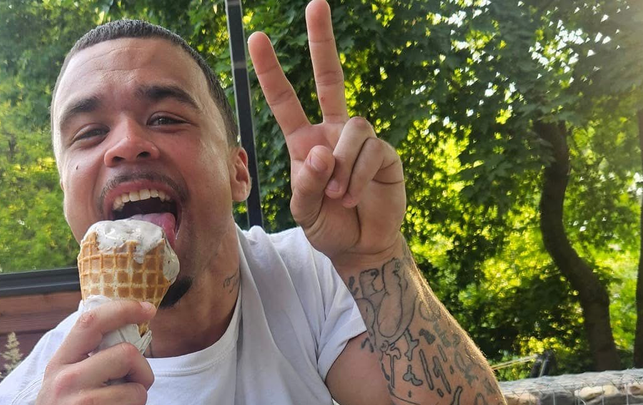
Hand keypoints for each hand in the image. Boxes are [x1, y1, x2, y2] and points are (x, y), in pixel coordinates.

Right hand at [36, 301, 155, 404]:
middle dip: (141, 369)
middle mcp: (65, 380)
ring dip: (138, 399)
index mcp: (60, 361)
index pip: (91, 321)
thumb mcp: (69, 377)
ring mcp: (80, 403)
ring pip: (137, 389)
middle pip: (126, 354)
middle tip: (133, 383)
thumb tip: (129, 325)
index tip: (149, 309)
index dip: (124, 309)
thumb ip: (91, 354)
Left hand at [248, 0, 405, 270]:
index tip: (258, 37)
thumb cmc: (326, 225)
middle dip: (322, 41)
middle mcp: (332, 132)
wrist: (360, 245)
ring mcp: (359, 141)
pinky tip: (351, 197)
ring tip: (337, 195)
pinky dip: (356, 176)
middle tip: (315, 3)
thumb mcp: (304, 211)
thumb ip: (305, 185)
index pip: (285, 100)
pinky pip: (370, 150)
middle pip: (330, 78)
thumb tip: (320, 152)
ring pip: (353, 126)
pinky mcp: (384, 153)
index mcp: (304, 141)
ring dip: (341, 163)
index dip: (272, 70)